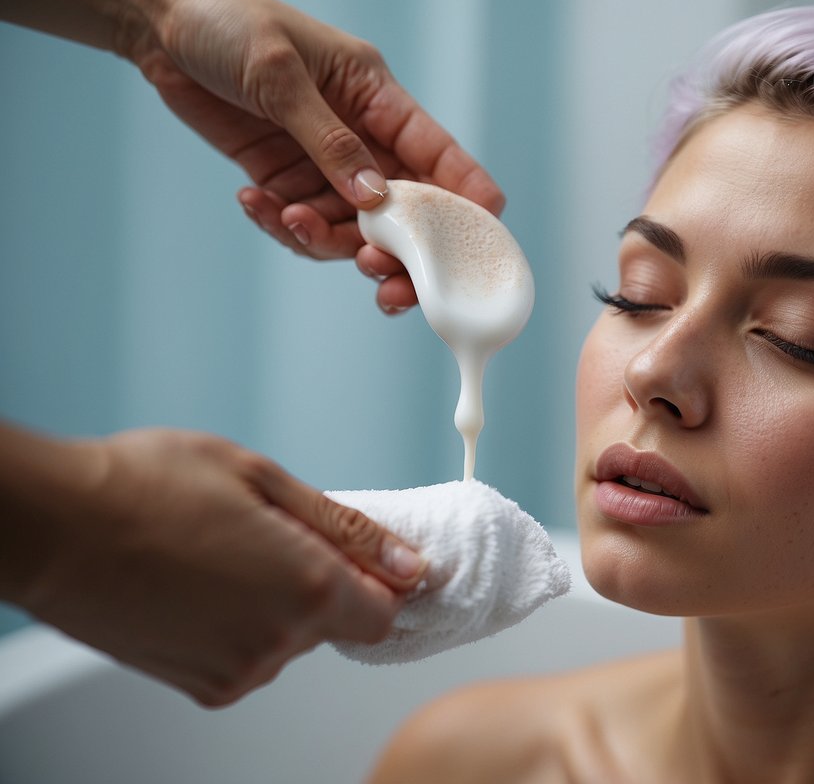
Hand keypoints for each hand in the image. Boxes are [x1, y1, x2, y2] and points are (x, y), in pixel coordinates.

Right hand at [7, 427, 425, 706]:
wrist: (52, 526)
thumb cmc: (147, 485)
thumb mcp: (262, 480)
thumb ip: (346, 530)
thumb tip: (409, 564)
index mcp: (307, 588)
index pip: (385, 613)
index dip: (379, 581)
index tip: (356, 553)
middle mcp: (277, 642)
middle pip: (336, 625)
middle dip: (319, 581)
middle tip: (265, 533)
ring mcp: (236, 670)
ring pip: (290, 640)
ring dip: (275, 603)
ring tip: (220, 553)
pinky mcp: (198, 685)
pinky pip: (249, 658)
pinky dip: (239, 626)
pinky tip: (199, 584)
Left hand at [123, 0, 503, 266]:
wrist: (160, 20)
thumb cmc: (230, 23)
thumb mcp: (281, 74)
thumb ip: (328, 140)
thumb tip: (375, 200)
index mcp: (380, 100)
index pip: (440, 157)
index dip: (466, 202)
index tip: (472, 249)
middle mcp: (362, 138)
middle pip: (405, 212)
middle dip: (399, 254)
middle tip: (385, 289)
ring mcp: (324, 164)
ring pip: (351, 230)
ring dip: (326, 241)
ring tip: (290, 220)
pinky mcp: (284, 180)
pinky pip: (300, 224)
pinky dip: (281, 227)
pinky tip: (253, 204)